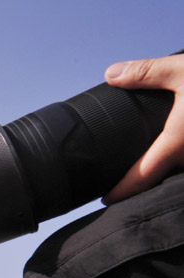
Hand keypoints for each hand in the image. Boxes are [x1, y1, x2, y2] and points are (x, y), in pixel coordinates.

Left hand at [103, 54, 183, 203]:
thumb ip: (147, 73)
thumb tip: (110, 74)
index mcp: (178, 144)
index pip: (141, 178)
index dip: (121, 192)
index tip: (105, 200)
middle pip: (163, 182)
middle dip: (145, 186)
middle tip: (123, 188)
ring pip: (181, 175)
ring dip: (167, 175)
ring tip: (148, 174)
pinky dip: (182, 163)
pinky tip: (178, 157)